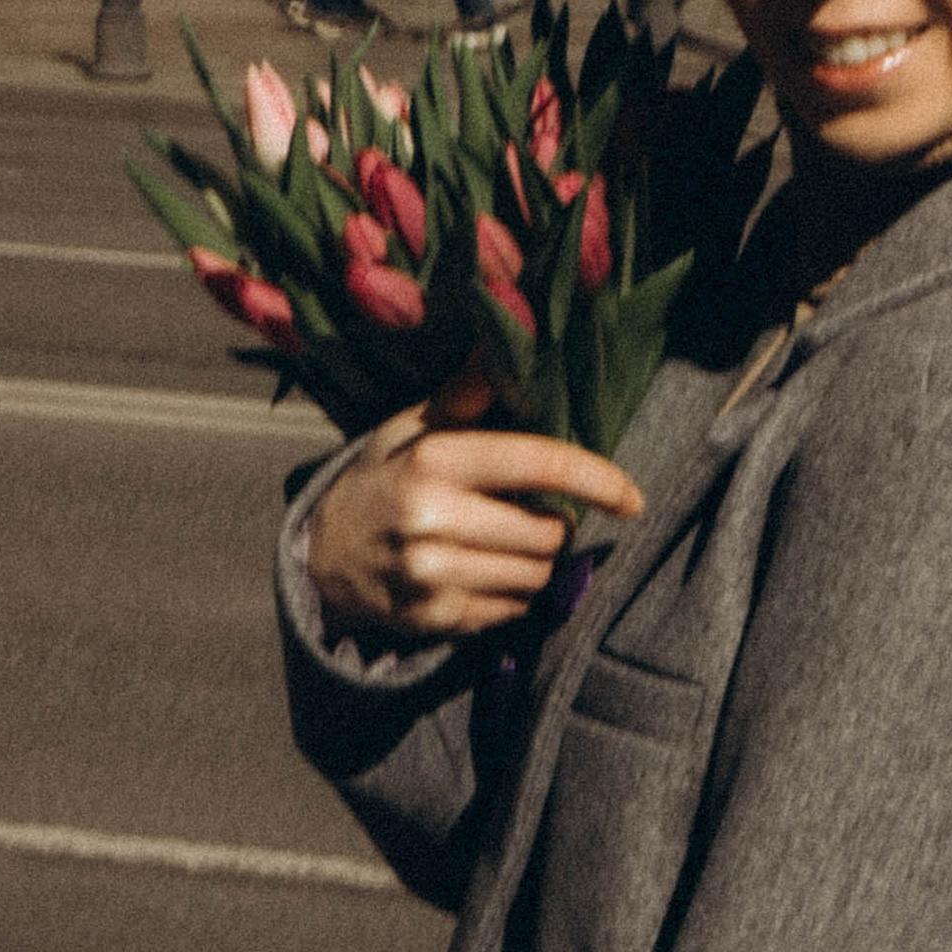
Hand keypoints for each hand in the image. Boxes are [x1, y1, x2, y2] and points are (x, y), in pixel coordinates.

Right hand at [304, 397, 641, 644]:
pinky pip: (513, 611)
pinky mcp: (432, 620)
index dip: (598, 480)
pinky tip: (484, 574)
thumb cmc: (384, 478)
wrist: (319, 555)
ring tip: (506, 543)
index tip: (632, 498)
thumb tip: (507, 331)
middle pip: (548, 533)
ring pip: (536, 577)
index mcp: (434, 460)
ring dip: (539, 562)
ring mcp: (430, 575)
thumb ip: (469, 392)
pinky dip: (515, 595)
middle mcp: (431, 519)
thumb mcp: (413, 426)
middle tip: (533, 514)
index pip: (539, 465)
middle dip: (557, 525)